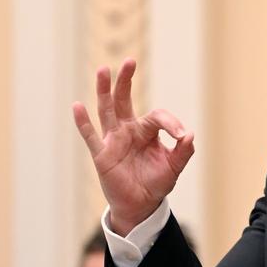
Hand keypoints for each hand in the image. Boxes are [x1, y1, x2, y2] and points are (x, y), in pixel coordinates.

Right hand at [72, 58, 194, 235]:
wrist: (141, 205)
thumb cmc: (156, 183)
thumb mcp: (174, 167)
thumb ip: (184, 151)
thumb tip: (189, 134)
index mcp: (146, 131)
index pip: (157, 116)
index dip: (171, 123)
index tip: (182, 135)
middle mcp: (128, 130)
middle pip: (124, 99)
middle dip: (126, 80)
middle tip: (130, 61)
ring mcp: (113, 140)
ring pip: (107, 110)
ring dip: (104, 90)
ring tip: (103, 70)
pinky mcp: (101, 155)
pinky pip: (90, 136)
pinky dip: (83, 122)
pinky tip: (77, 106)